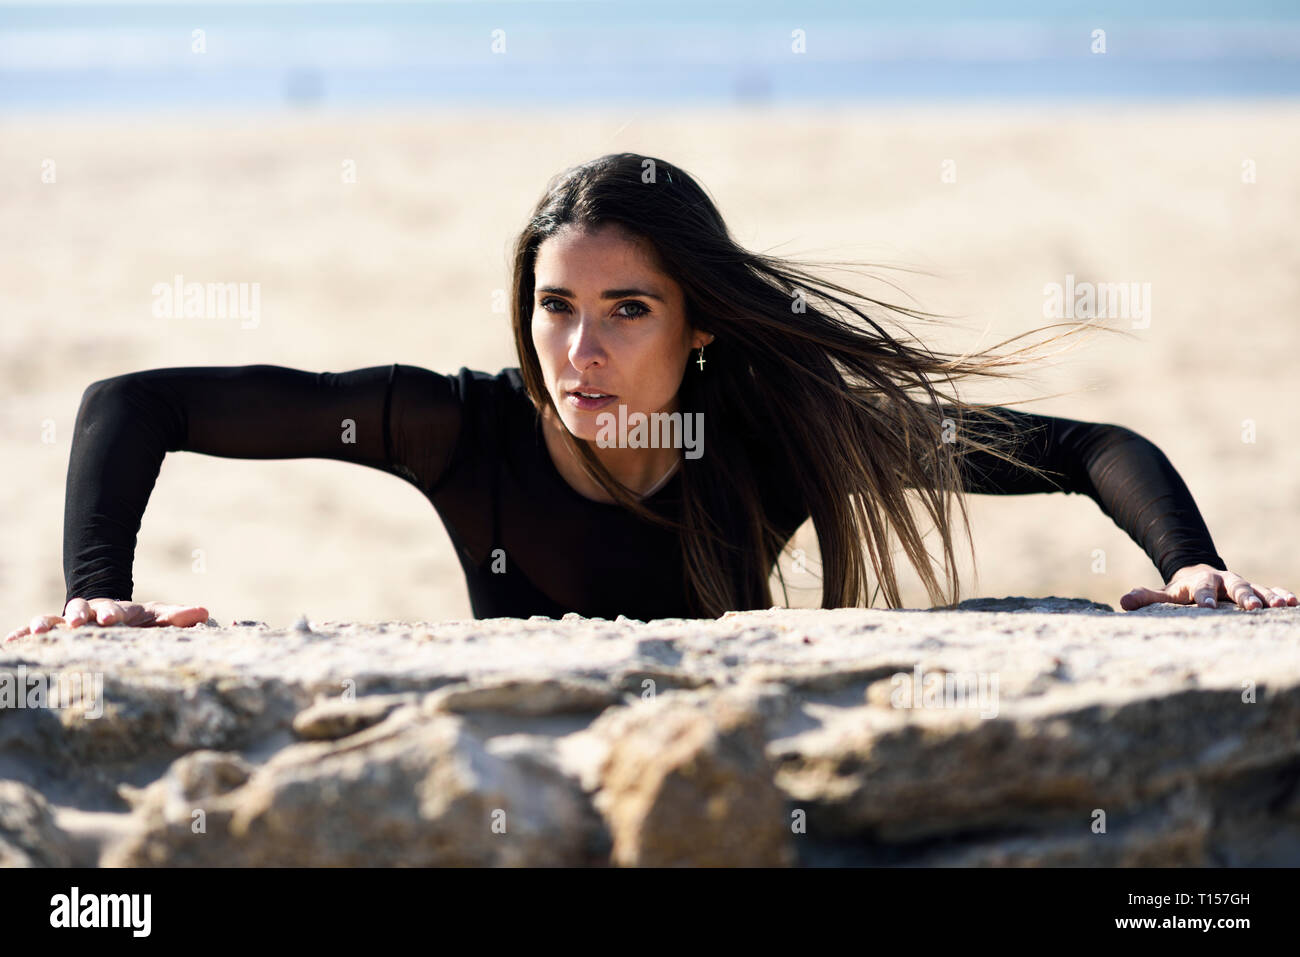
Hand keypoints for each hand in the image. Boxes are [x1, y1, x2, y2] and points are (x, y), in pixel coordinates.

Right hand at [4, 597, 210, 640]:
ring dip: (45, 624)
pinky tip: (10, 642)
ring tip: (39, 633)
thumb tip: (205, 612)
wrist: (106, 614)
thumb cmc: (136, 621)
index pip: (113, 609)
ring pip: (52, 620)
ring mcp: (66, 623)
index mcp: (114, 610)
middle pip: (79, 609)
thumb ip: (177, 617)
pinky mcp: (51, 634)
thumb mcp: (157, 617)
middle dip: (78, 615)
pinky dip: (21, 635)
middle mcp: (87, 614)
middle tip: (77, 623)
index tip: (112, 619)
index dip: (112, 613)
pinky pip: (32, 632)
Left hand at [1121, 564, 1297, 611]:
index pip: (1201, 589)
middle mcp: (1223, 582)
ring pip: (1257, 588)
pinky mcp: (1255, 591)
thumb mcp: (1163, 595)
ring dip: (1268, 596)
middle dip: (1243, 596)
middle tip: (1251, 608)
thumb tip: (1122, 602)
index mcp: (1199, 582)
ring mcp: (1241, 585)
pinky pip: (1271, 591)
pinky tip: (1293, 602)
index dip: (1204, 597)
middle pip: (1235, 586)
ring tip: (1281, 604)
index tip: (1207, 606)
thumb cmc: (1180, 592)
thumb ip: (1145, 598)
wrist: (1199, 575)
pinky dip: (1281, 594)